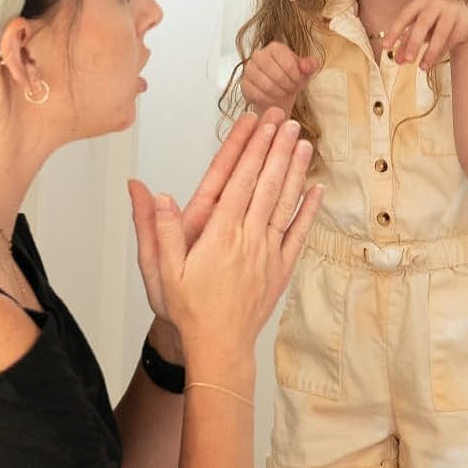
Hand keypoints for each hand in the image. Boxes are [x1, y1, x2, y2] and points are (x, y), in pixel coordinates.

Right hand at [147, 112, 321, 360]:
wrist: (218, 346)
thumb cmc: (187, 309)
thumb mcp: (161, 270)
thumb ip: (159, 229)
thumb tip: (151, 193)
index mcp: (218, 235)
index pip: (238, 182)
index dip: (251, 150)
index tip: (259, 126)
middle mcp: (247, 239)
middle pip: (266, 185)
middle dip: (276, 150)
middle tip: (286, 121)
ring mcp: (267, 253)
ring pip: (285, 204)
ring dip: (295, 172)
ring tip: (303, 143)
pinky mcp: (281, 269)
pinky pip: (298, 234)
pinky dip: (308, 211)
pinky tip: (316, 189)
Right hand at [243, 43, 318, 115]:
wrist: (279, 92)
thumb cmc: (292, 78)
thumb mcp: (305, 71)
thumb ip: (311, 65)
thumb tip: (306, 66)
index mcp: (275, 47)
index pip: (287, 62)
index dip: (295, 75)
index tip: (298, 80)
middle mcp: (259, 55)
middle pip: (277, 74)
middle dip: (288, 85)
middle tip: (291, 88)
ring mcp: (249, 69)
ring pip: (266, 85)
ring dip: (279, 93)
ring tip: (283, 93)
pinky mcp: (244, 84)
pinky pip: (257, 94)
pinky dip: (268, 99)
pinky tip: (273, 98)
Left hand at [389, 0, 467, 70]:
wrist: (462, 18)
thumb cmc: (433, 24)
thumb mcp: (418, 30)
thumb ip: (406, 43)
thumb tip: (396, 60)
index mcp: (419, 4)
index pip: (404, 16)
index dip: (395, 32)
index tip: (386, 47)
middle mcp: (435, 5)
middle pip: (423, 24)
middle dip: (414, 43)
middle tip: (407, 60)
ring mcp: (451, 12)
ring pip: (440, 34)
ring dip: (431, 52)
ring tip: (422, 68)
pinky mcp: (464, 22)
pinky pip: (452, 40)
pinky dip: (442, 53)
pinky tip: (433, 62)